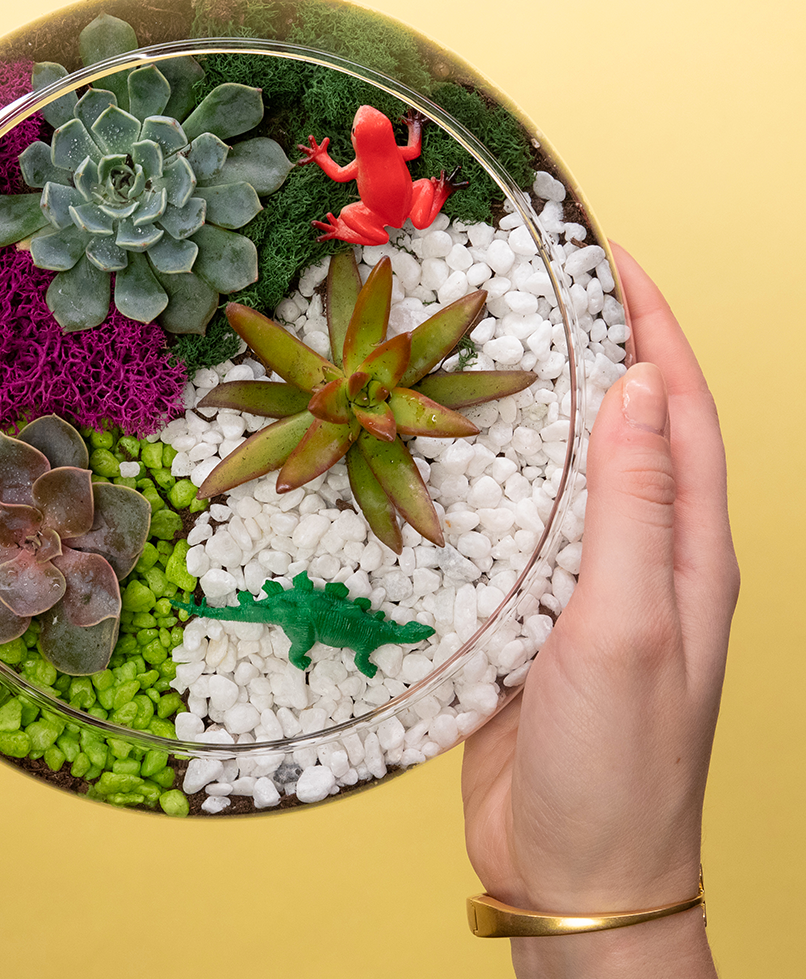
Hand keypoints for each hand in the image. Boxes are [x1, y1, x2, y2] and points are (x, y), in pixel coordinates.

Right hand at [461, 245, 736, 976]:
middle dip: (590, 345)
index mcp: (687, 551)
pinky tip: (438, 453)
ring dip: (533, 405)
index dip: (653, 325)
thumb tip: (638, 387)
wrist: (573, 870)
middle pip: (622, 425)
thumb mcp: (630, 628)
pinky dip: (483, 474)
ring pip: (561, 469)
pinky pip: (511, 524)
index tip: (609, 256)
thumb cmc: (617, 762)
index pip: (680, 408)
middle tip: (533, 286)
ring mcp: (583, 583)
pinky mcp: (527, 611)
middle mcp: (641, 555)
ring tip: (477, 348)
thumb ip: (636, 509)